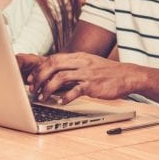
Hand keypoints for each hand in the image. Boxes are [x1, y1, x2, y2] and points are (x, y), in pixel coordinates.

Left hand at [21, 52, 138, 104]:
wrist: (128, 75)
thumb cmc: (107, 73)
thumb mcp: (89, 65)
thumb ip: (72, 69)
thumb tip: (54, 78)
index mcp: (78, 57)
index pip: (53, 58)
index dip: (39, 69)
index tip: (31, 79)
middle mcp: (81, 63)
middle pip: (53, 66)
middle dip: (39, 78)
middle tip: (33, 89)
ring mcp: (87, 73)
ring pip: (60, 77)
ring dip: (48, 88)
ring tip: (43, 97)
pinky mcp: (93, 85)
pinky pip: (75, 90)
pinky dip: (65, 97)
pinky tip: (61, 102)